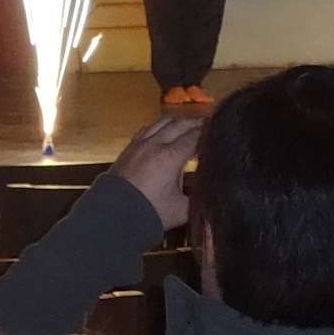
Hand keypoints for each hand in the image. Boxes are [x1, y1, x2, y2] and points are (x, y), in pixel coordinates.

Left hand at [110, 116, 202, 232]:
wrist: (115, 213)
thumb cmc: (151, 212)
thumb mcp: (182, 209)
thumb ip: (198, 196)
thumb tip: (211, 189)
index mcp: (170, 157)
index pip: (193, 137)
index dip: (207, 132)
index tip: (218, 130)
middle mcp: (155, 144)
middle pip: (179, 124)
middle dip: (195, 122)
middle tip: (208, 124)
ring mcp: (140, 143)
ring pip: (161, 122)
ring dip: (177, 121)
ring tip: (189, 124)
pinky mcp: (129, 147)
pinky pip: (147, 128)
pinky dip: (160, 125)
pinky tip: (164, 130)